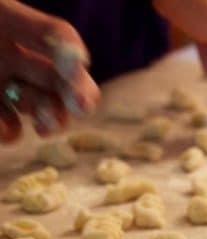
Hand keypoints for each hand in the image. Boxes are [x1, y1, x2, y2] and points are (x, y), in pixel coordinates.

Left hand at [0, 0, 99, 142]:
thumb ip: (44, 37)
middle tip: (83, 107)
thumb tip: (73, 62)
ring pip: (39, 103)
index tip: (76, 65)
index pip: (56, 34)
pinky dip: (11, 133)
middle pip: (57, 76)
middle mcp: (11, 55)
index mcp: (8, 22)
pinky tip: (9, 130)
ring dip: (51, 116)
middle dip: (76, 92)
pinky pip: (8, 127)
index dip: (69, 48)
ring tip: (46, 127)